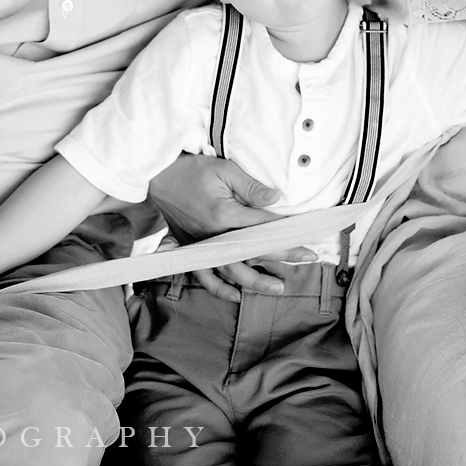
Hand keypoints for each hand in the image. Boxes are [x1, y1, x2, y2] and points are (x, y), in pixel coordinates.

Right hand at [146, 153, 308, 302]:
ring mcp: (201, 246)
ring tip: (277, 288)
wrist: (158, 176)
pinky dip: (219, 289)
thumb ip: (251, 187)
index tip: (307, 241)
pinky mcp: (191, 250)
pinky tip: (236, 295)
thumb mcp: (225, 170)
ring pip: (231, 272)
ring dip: (255, 281)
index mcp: (224, 215)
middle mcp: (213, 236)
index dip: (288, 236)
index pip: (263, 229)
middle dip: (282, 258)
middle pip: (253, 253)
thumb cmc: (191, 170)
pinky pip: (204, 276)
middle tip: (307, 260)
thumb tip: (276, 199)